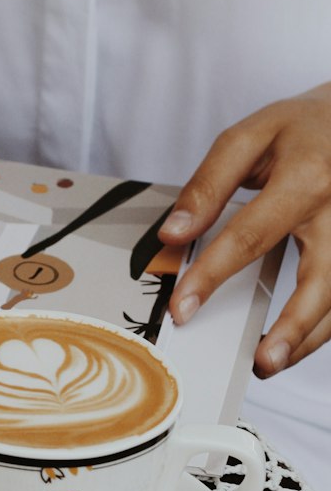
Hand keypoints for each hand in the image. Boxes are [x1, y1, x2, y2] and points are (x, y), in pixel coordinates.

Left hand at [159, 82, 330, 377]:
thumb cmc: (300, 128)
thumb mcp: (248, 138)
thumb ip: (209, 186)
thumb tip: (174, 234)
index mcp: (306, 177)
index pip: (250, 235)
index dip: (213, 274)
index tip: (183, 307)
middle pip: (320, 278)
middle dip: (291, 326)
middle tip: (259, 360)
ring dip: (310, 336)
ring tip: (272, 362)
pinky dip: (323, 324)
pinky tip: (296, 342)